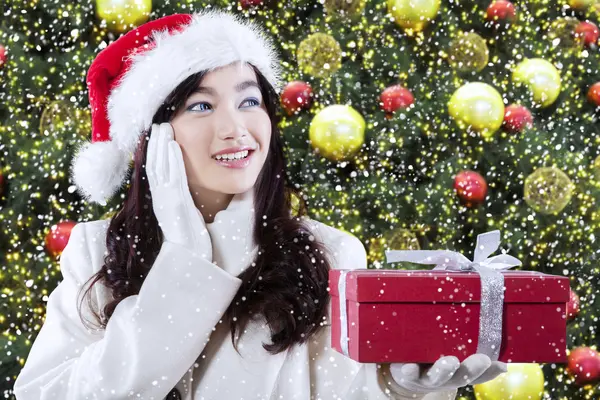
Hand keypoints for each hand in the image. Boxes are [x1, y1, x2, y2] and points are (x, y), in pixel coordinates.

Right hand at [146, 123, 211, 259]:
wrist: (190, 261)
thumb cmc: (192, 243)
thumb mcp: (187, 219)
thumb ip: (187, 204)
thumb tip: (195, 192)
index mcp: (164, 202)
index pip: (157, 172)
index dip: (156, 153)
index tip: (159, 137)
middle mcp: (162, 199)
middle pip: (155, 165)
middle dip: (155, 143)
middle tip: (159, 124)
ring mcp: (167, 200)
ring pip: (161, 166)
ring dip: (161, 145)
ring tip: (164, 126)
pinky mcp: (176, 203)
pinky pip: (173, 175)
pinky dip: (171, 158)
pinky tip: (172, 144)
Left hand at [387, 354, 507, 396]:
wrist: (403, 376)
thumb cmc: (434, 362)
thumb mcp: (455, 361)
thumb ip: (473, 356)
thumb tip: (504, 364)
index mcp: (459, 374)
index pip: (478, 375)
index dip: (489, 371)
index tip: (498, 363)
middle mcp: (446, 379)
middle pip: (460, 377)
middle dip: (472, 369)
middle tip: (483, 359)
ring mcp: (427, 377)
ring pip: (437, 376)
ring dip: (444, 370)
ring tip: (451, 362)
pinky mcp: (408, 373)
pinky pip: (410, 373)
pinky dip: (410, 371)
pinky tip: (410, 368)